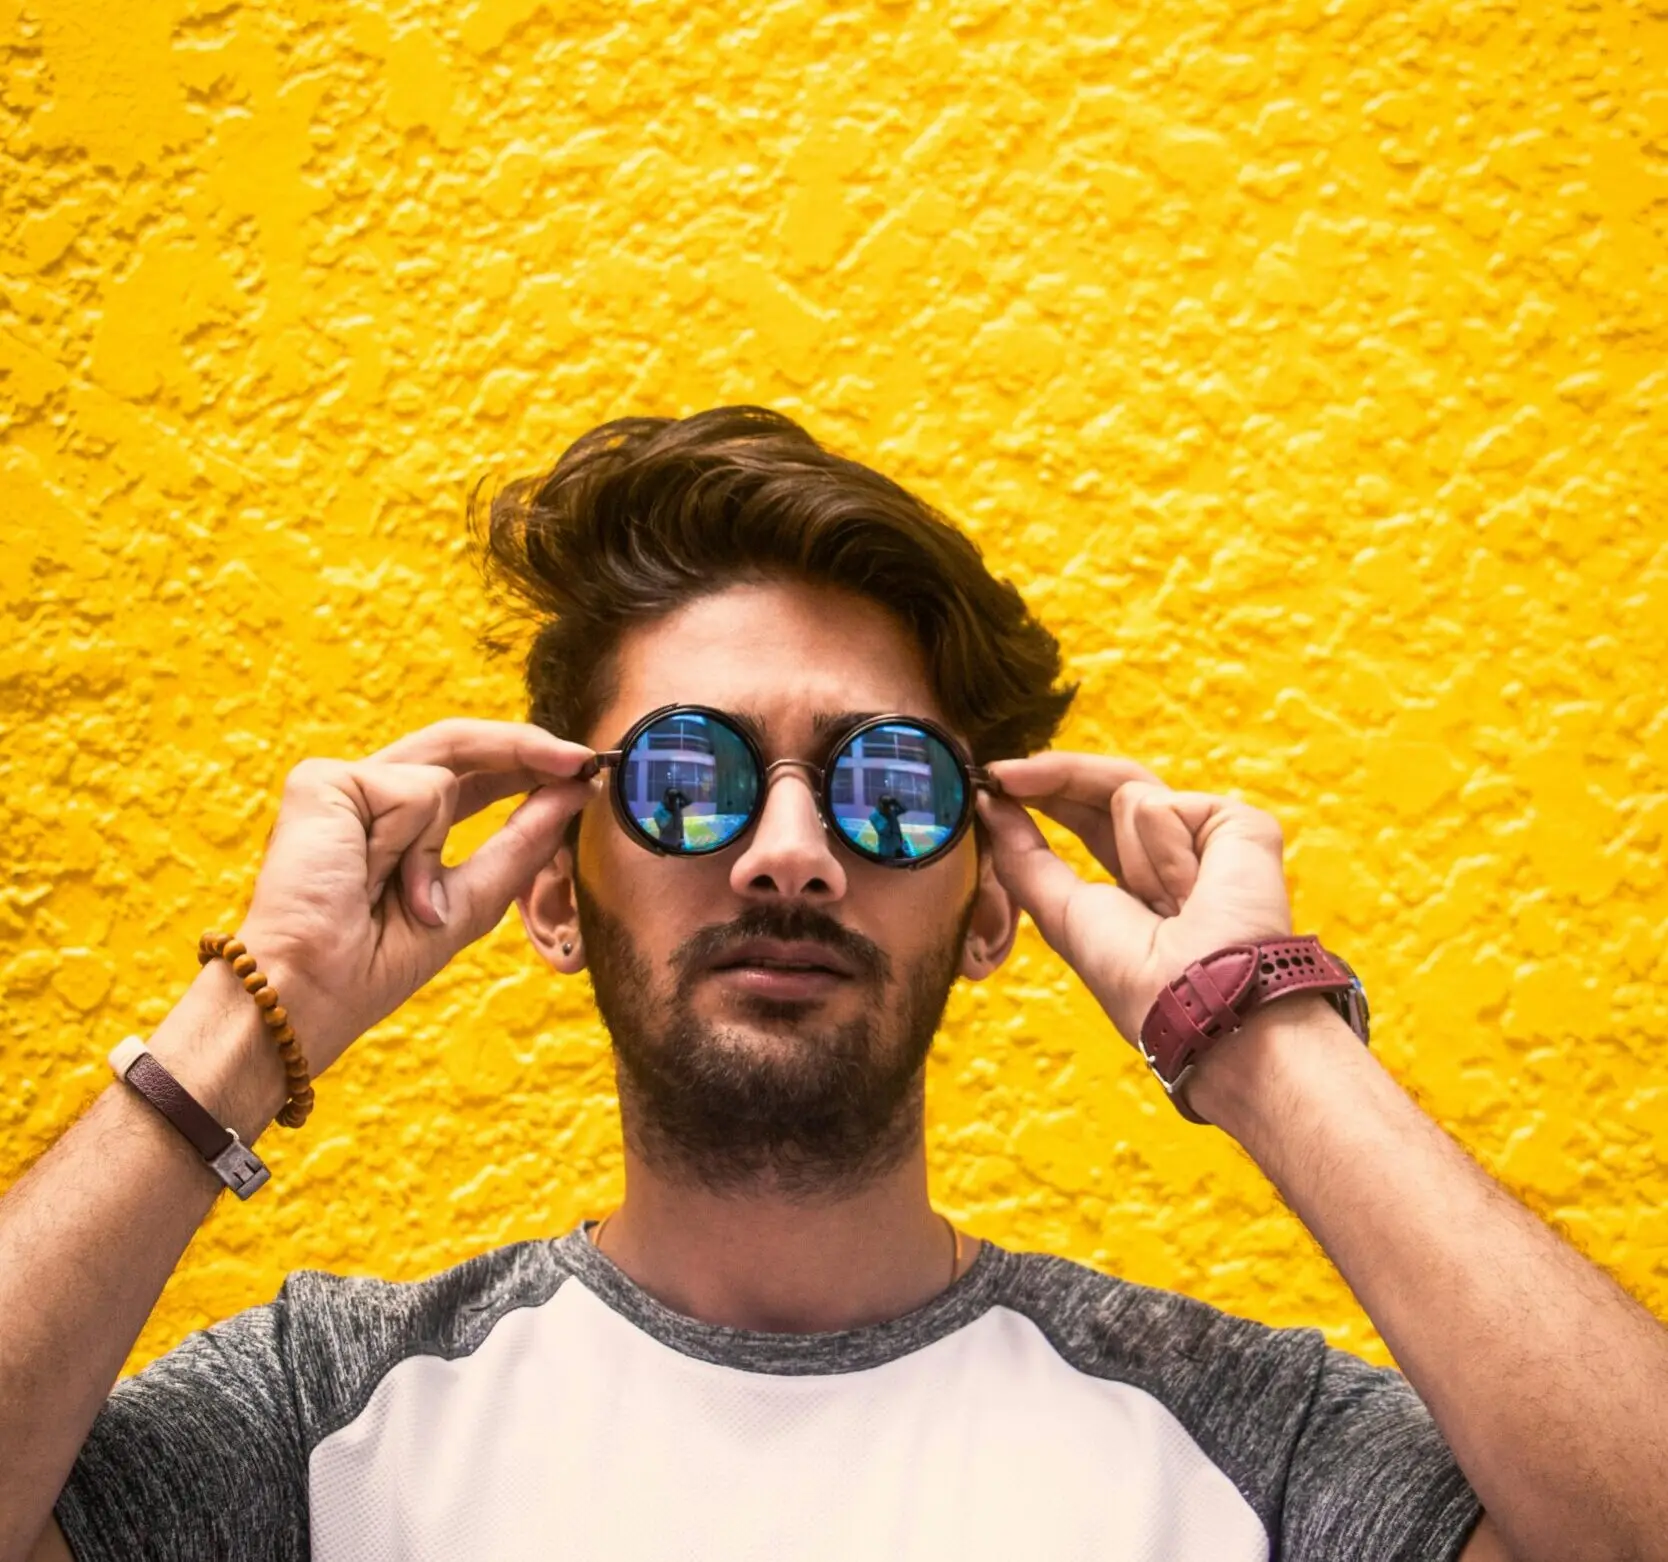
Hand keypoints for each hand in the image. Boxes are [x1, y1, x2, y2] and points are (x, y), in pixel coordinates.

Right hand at [232, 720, 596, 1074]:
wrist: (314, 988)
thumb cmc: (379, 961)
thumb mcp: (472, 900)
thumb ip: (521, 843)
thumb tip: (573, 791)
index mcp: (398, 824)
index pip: (471, 775)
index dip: (525, 765)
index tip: (583, 769)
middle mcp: (368, 796)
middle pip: (459, 745)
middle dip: (526, 749)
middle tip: (581, 760)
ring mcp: (343, 785)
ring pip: (442, 774)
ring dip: (436, 848)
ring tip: (402, 899)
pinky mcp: (323, 780)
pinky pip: (413, 788)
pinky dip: (409, 841)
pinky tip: (369, 875)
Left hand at [979, 752, 1292, 1046]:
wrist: (1201, 1003)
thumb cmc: (1137, 980)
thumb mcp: (1062, 912)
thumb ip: (1024, 857)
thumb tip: (991, 805)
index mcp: (1138, 878)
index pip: (1087, 814)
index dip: (1044, 793)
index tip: (995, 782)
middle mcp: (1176, 852)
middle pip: (1106, 786)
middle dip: (1051, 777)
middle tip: (1000, 775)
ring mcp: (1209, 837)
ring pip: (1129, 792)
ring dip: (1129, 852)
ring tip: (1168, 904)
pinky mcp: (1239, 824)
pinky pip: (1164, 805)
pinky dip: (1162, 848)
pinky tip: (1190, 891)